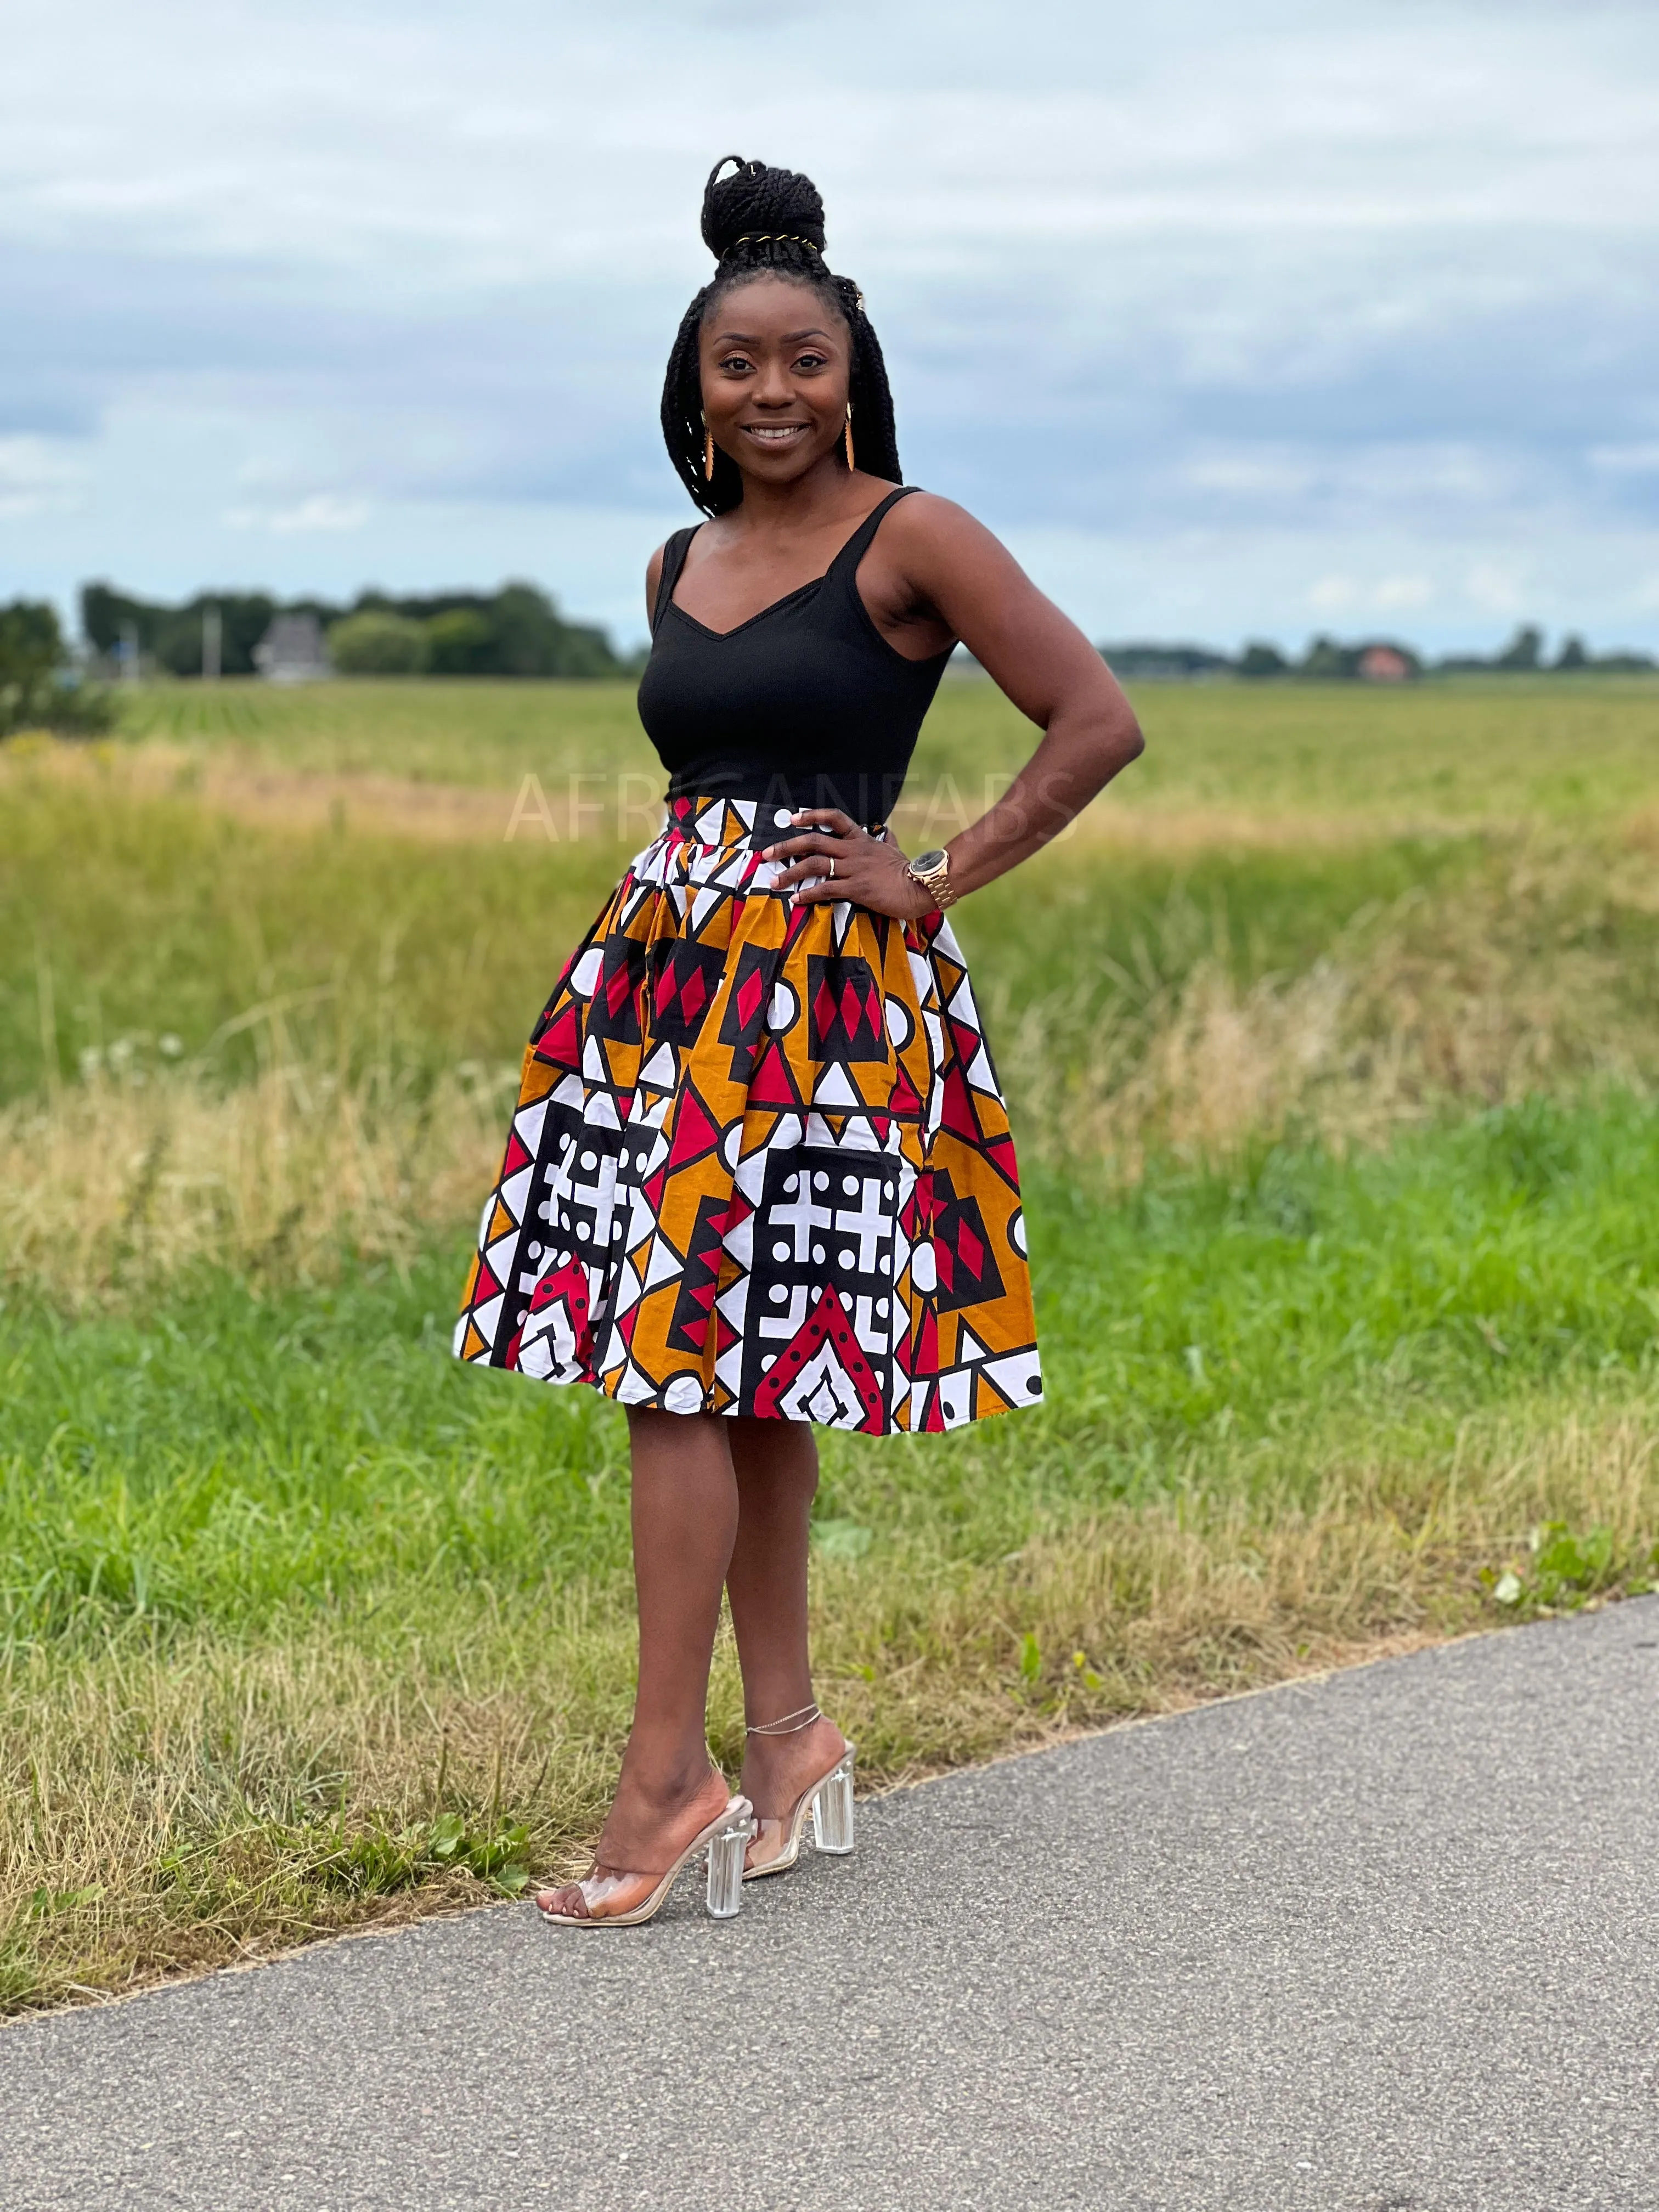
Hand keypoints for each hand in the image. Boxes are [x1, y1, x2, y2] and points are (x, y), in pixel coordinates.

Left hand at [762, 808, 935, 919]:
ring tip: (774, 881)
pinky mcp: (856, 889)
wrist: (921, 887)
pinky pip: (825, 890)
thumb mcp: (896, 850)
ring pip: (814, 865)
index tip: (792, 818)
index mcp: (861, 839)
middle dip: (787, 847)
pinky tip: (796, 900)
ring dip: (790, 873)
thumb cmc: (909, 870)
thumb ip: (887, 840)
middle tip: (767, 855)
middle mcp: (854, 850)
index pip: (834, 818)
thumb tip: (888, 832)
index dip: (811, 815)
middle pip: (813, 841)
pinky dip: (808, 895)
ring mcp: (854, 869)